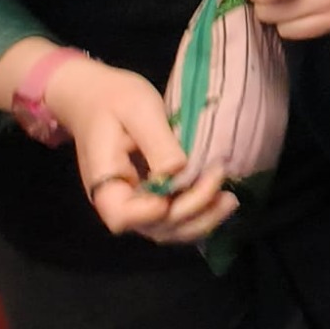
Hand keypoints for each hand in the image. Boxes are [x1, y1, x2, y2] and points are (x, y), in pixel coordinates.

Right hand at [47, 56, 238, 243]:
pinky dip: (200, 215)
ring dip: (202, 219)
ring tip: (230, 200)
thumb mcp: (137, 110)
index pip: (122, 215)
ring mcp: (137, 204)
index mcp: (105, 181)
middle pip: (154, 227)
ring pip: (169, 229)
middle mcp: (120, 201)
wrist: (99, 99)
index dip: (149, 213)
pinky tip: (222, 200)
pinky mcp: (153, 199)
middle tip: (219, 175)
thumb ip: (157, 142)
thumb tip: (178, 170)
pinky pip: (176, 218)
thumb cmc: (115, 100)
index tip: (174, 190)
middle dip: (191, 209)